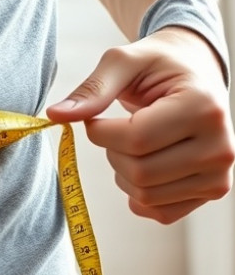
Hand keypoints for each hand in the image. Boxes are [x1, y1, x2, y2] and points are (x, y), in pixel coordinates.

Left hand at [47, 27, 233, 223]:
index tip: (96, 118)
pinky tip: (142, 164)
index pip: (135, 140)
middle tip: (116, 129)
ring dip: (122, 172)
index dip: (100, 132)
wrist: (194, 72)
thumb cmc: (158, 65)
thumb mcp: (123, 62)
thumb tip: (55, 115)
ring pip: (146, 195)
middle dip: (110, 152)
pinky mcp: (212, 192)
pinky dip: (138, 194)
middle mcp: (220, 146)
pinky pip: (159, 212)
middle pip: (140, 172)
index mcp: (203, 108)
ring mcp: (219, 174)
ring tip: (133, 143)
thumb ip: (92, 90)